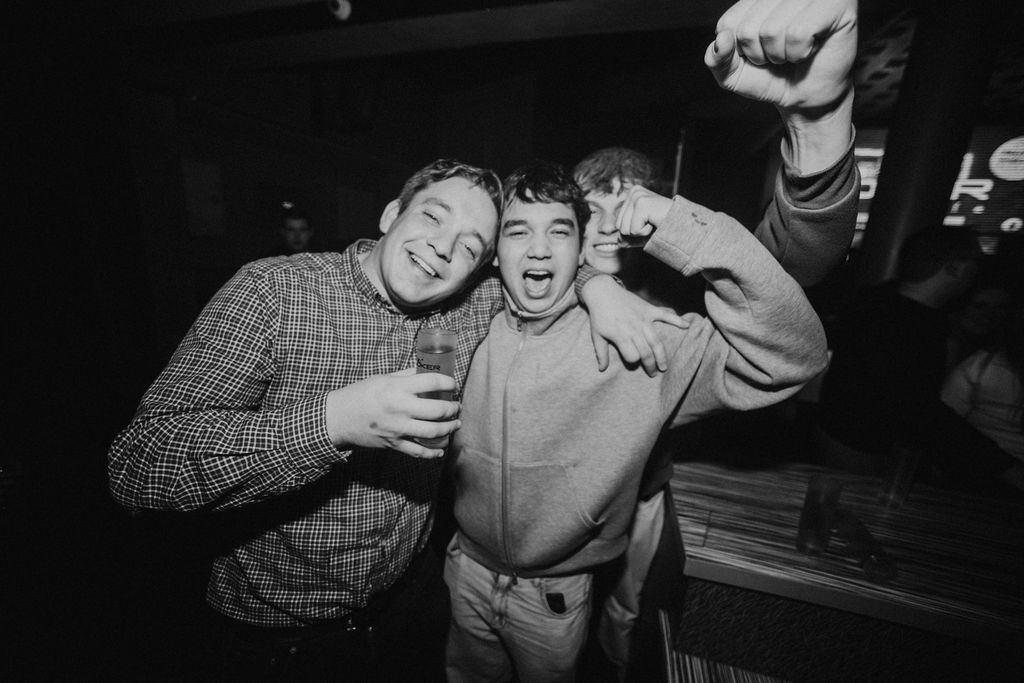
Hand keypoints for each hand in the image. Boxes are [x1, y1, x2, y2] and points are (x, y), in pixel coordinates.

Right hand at [324, 369, 460, 458]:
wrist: (337, 418)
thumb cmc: (360, 394)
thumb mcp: (383, 378)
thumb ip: (406, 376)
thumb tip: (427, 370)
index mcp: (397, 388)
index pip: (432, 382)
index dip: (449, 383)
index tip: (453, 385)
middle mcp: (400, 408)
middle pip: (438, 410)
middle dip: (453, 408)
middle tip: (456, 406)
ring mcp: (397, 428)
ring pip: (433, 432)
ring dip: (449, 429)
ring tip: (455, 424)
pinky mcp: (393, 444)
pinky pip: (418, 451)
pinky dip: (433, 453)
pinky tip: (440, 450)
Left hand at [581, 276, 685, 375]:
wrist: (602, 292)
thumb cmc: (598, 315)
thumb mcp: (596, 335)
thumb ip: (601, 353)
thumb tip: (602, 369)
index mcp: (621, 336)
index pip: (632, 356)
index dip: (633, 362)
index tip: (633, 363)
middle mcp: (634, 329)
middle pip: (646, 352)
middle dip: (651, 365)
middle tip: (653, 373)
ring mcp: (643, 319)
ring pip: (656, 341)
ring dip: (662, 355)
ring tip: (664, 366)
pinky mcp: (649, 309)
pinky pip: (665, 315)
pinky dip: (676, 320)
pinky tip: (687, 326)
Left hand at [616, 185, 673, 238]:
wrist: (686, 227)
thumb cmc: (665, 229)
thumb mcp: (643, 234)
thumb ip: (628, 237)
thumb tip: (618, 242)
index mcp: (632, 194)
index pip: (618, 224)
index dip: (634, 232)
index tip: (650, 223)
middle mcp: (634, 191)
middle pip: (619, 226)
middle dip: (636, 232)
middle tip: (653, 224)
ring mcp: (637, 196)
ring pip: (624, 229)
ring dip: (641, 233)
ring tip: (655, 223)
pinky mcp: (642, 203)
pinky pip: (633, 230)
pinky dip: (645, 233)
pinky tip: (656, 223)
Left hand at [705, 0, 856, 115]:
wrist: (805, 97)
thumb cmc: (772, 78)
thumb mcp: (734, 74)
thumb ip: (717, 59)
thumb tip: (721, 40)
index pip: (728, 25)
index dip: (739, 51)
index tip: (758, 53)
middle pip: (748, 28)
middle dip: (760, 55)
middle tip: (779, 56)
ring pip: (772, 30)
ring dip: (781, 54)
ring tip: (793, 53)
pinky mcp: (837, 4)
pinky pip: (799, 33)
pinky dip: (799, 52)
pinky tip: (810, 49)